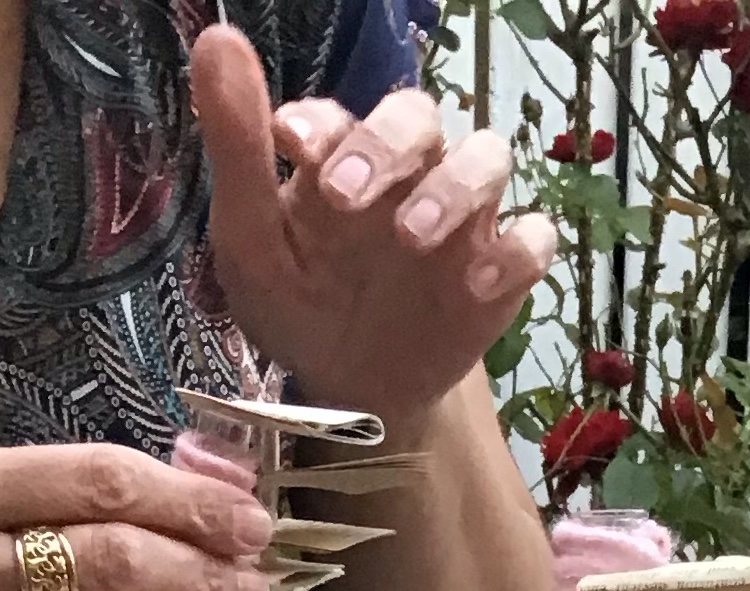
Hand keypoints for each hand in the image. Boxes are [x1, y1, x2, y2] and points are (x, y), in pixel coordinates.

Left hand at [192, 27, 556, 423]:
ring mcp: (459, 218)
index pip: (341, 116)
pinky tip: (477, 284)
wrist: (353, 395)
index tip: (293, 145)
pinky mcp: (499, 271)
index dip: (322, 123)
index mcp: (340, 158)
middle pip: (419, 117)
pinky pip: (532, 239)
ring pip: (487, 158)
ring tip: (412, 237)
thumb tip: (217, 37)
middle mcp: (405, 173)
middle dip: (387, 145)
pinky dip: (515, 252)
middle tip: (345, 197)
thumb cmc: (298, 307)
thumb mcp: (251, 241)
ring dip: (454, 188)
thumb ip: (238, 147)